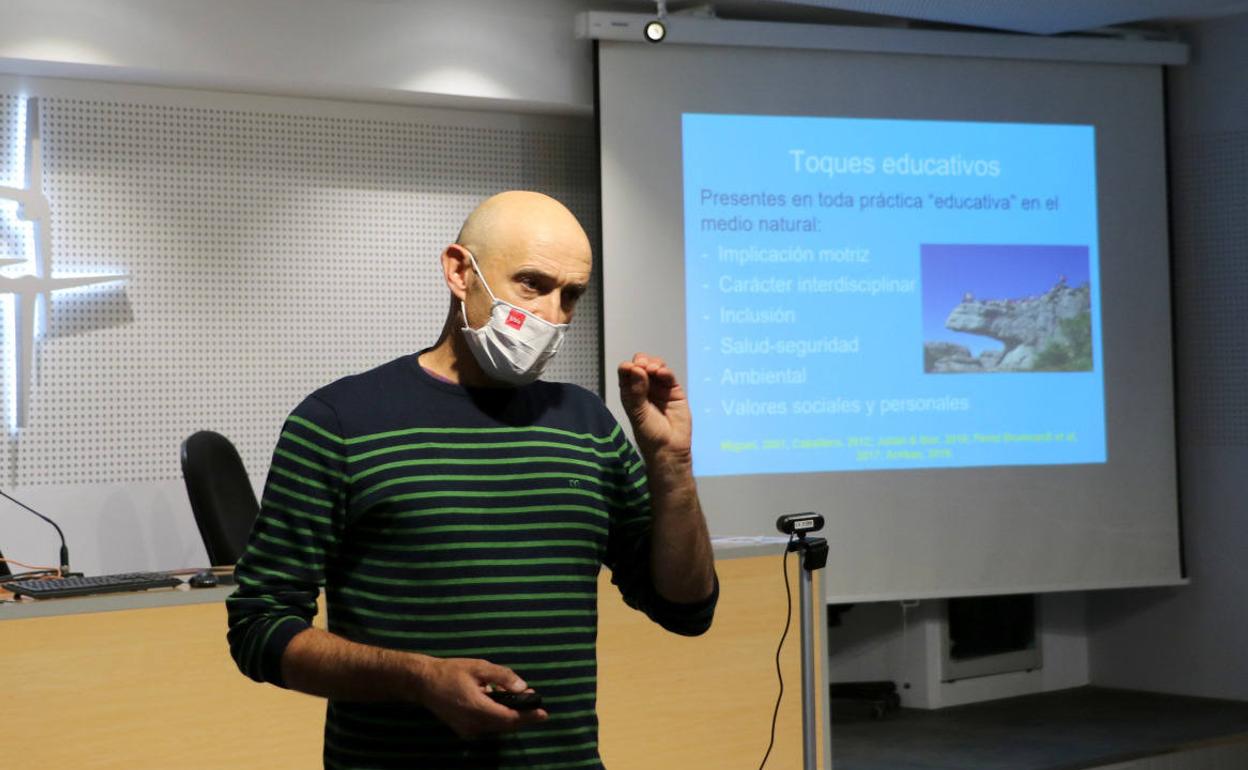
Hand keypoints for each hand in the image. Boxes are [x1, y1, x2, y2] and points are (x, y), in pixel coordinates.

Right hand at [417, 657, 547, 737]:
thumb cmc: (451, 671)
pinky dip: (498, 718)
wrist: (423, 683)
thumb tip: (523, 687)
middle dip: (523, 716)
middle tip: (534, 702)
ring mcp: (467, 730)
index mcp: (477, 708)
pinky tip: (501, 704)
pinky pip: (487, 727)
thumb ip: (502, 676)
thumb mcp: (479, 667)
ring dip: (511, 717)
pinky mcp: (463, 730)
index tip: (544, 713)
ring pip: (497, 727)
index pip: (509, 718)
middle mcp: (473, 724)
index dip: (528, 716)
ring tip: (521, 700)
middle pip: (506, 726)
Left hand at [617, 353, 690, 459]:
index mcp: (630, 392)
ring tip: (652, 370)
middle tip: (641, 366)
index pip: (626, 373)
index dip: (627, 367)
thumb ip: (636, 391)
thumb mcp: (638, 413)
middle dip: (640, 362)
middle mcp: (644, 388)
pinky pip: (669, 376)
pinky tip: (661, 373)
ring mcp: (659, 388)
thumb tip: (636, 369)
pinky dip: (665, 371)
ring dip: (653, 364)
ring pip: (655, 367)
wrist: (668, 449)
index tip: (629, 368)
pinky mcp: (674, 390)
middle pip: (640, 365)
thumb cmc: (649, 435)